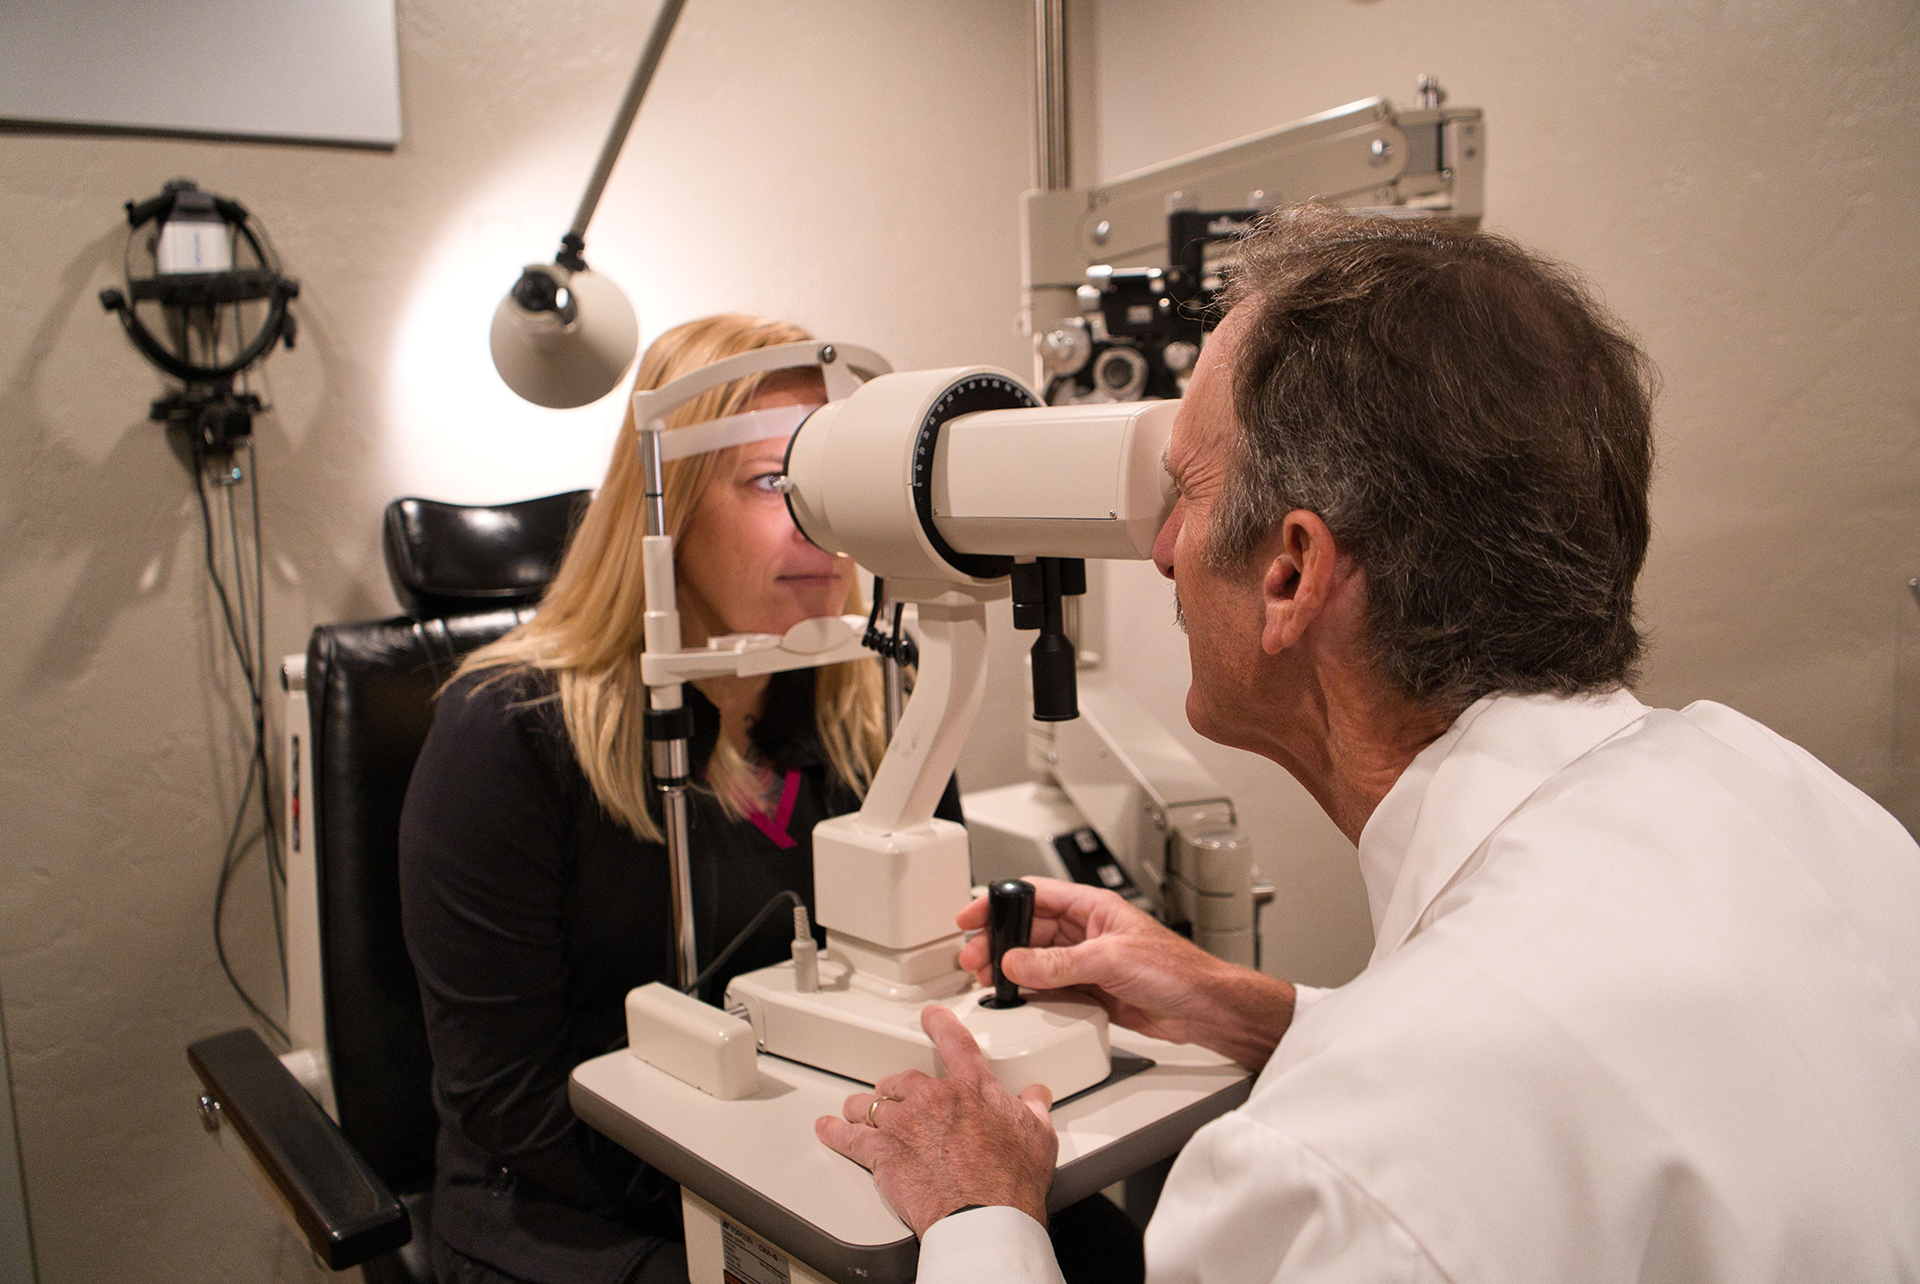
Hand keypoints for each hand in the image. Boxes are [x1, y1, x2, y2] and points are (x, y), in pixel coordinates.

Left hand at [814, 1006, 1056, 1236]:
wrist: (984, 1216)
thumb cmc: (1010, 1182)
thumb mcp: (1038, 1137)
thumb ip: (1034, 1109)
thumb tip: (1037, 1096)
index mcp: (972, 1088)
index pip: (954, 1042)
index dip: (940, 1024)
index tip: (930, 1016)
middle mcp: (933, 1098)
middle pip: (902, 1079)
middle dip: (896, 1088)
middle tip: (896, 1098)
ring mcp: (904, 1124)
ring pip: (871, 1105)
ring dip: (864, 1108)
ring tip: (859, 1113)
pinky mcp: (882, 1153)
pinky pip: (850, 1137)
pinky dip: (836, 1132)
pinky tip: (829, 1129)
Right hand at [957, 877, 1294, 1069]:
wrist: (1204, 1009)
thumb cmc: (1178, 970)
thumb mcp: (1111, 960)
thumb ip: (1059, 963)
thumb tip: (1017, 962)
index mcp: (1093, 907)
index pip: (1034, 895)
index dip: (999, 903)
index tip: (971, 916)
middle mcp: (1087, 931)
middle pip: (1028, 930)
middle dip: (998, 942)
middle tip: (974, 959)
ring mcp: (1087, 962)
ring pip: (1035, 961)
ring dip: (1011, 970)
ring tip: (988, 981)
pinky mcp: (1091, 992)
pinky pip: (1050, 989)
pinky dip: (1030, 994)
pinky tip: (1017, 1000)